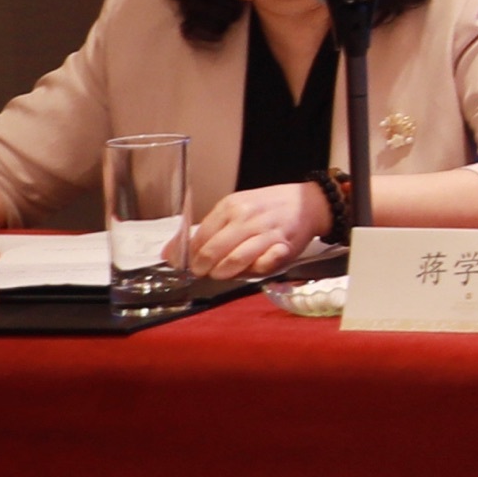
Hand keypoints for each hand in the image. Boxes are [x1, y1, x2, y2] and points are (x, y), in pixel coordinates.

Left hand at [182, 180, 328, 278]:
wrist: (308, 202)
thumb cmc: (268, 208)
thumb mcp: (234, 209)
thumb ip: (206, 231)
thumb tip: (169, 254)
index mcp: (230, 206)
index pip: (199, 238)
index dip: (191, 257)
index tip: (192, 265)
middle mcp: (246, 217)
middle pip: (212, 252)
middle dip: (204, 269)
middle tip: (205, 273)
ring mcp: (266, 232)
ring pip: (234, 260)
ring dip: (224, 273)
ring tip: (223, 274)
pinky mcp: (284, 246)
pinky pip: (263, 264)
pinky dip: (255, 270)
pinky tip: (252, 267)